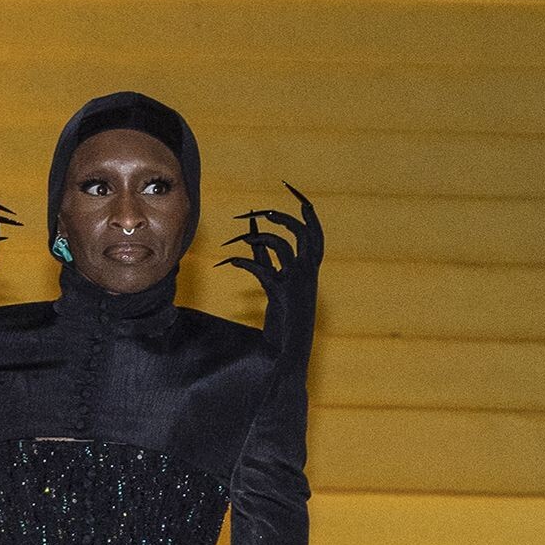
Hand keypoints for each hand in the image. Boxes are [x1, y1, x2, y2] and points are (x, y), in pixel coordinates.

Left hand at [220, 186, 321, 364]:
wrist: (291, 352)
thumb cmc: (283, 319)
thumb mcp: (274, 283)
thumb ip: (265, 260)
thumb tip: (250, 239)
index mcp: (311, 269)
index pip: (315, 232)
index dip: (307, 211)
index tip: (295, 192)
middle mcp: (308, 272)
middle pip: (304, 231)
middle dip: (282, 217)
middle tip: (260, 213)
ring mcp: (297, 282)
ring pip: (281, 244)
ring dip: (259, 235)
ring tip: (241, 233)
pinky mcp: (282, 293)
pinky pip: (262, 268)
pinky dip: (244, 261)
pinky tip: (230, 262)